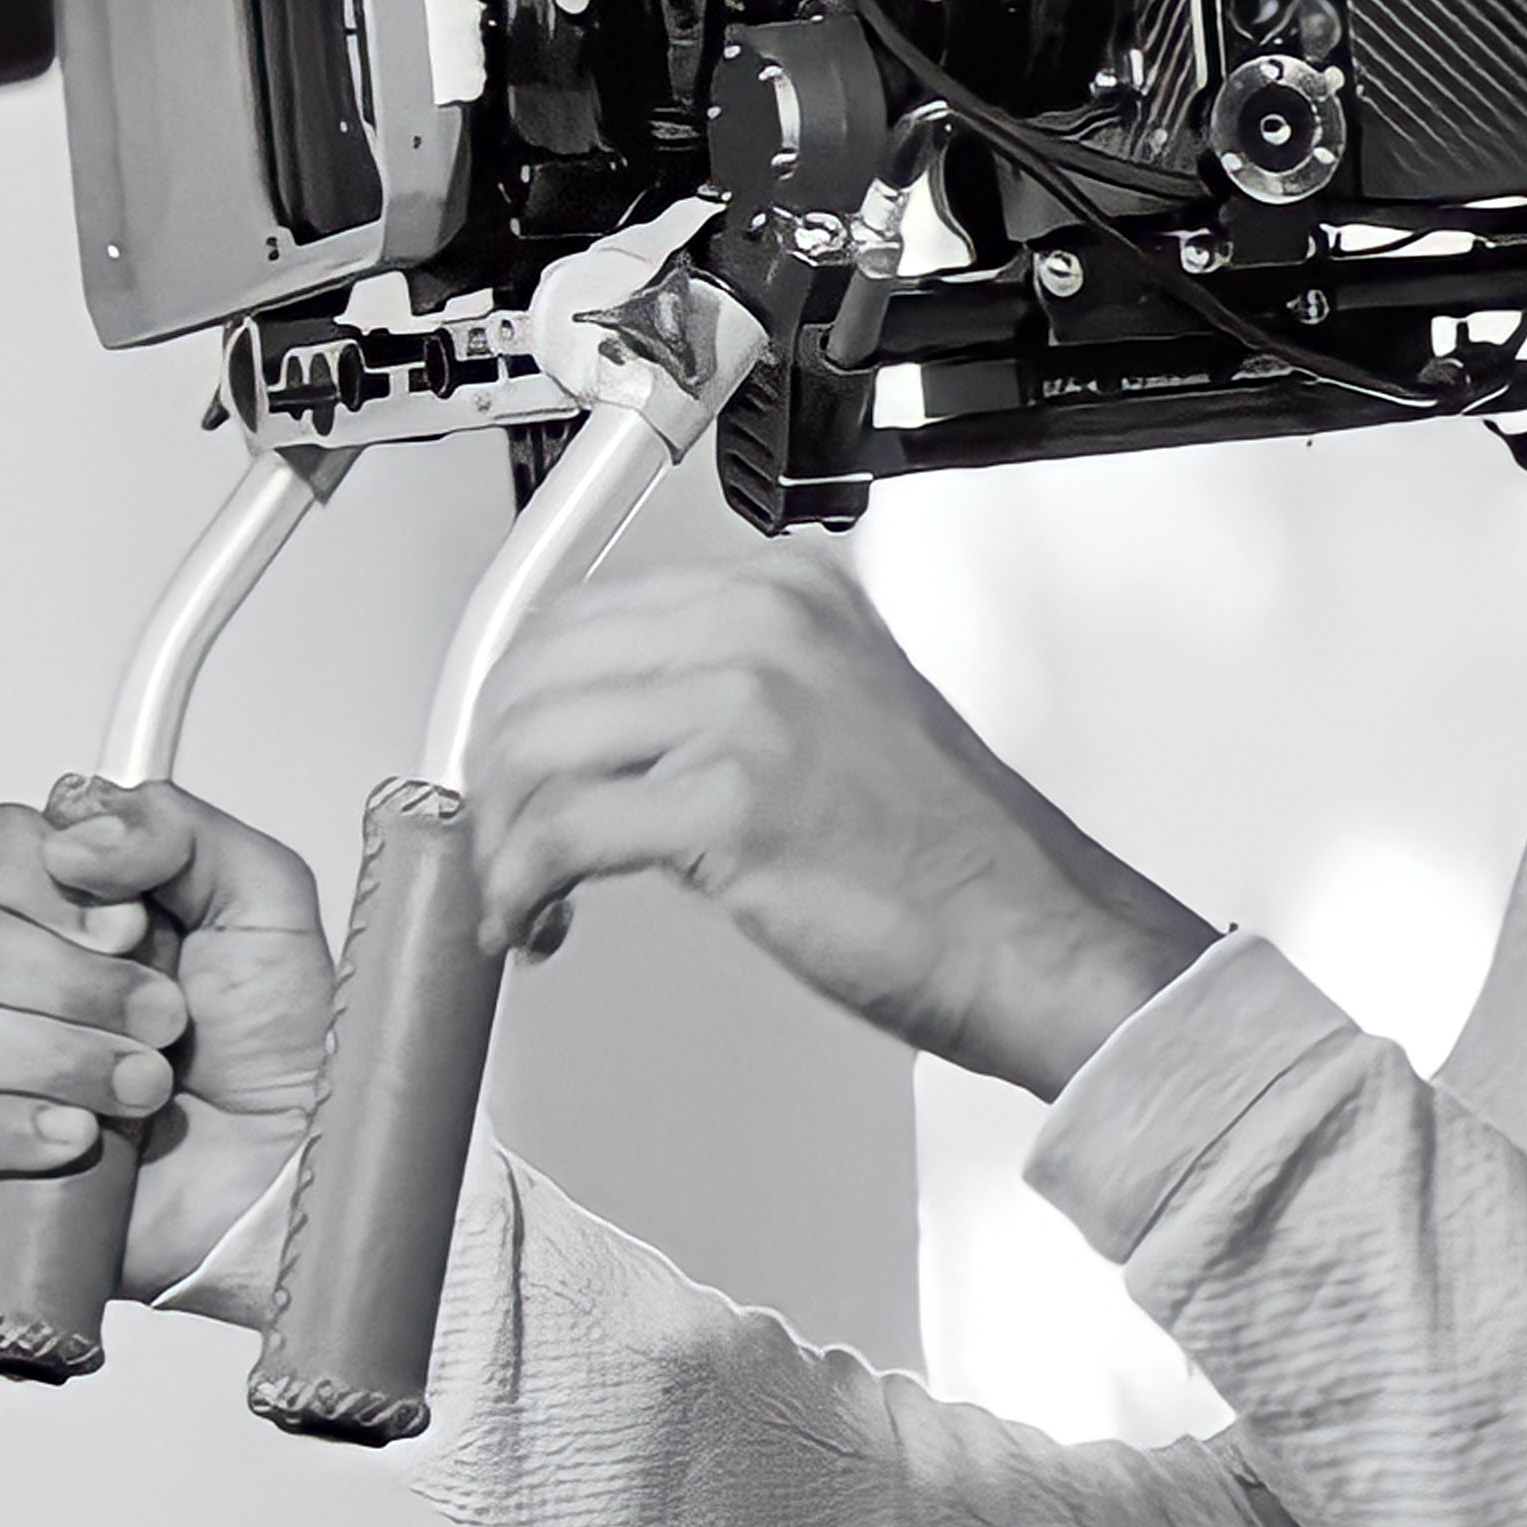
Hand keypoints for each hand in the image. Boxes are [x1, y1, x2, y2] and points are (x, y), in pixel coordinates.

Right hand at [0, 785, 333, 1300]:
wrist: (291, 1168)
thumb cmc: (287, 1045)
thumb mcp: (266, 902)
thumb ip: (179, 828)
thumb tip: (72, 832)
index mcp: (82, 907)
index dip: (42, 877)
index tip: (128, 919)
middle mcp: (33, 982)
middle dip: (81, 983)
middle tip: (167, 1015)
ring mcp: (4, 1072)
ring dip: (76, 1060)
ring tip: (153, 1085)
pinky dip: (25, 1127)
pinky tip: (85, 1135)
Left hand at [470, 548, 1212, 1097]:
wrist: (1033, 934)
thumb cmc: (946, 854)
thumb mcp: (837, 712)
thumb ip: (727, 692)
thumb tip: (598, 734)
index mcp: (787, 593)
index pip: (586, 611)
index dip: (518, 697)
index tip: (504, 760)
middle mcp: (764, 628)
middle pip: (540, 668)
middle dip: (493, 766)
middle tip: (499, 833)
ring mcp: (748, 706)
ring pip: (533, 746)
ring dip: (500, 836)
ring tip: (522, 890)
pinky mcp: (730, 802)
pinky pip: (557, 833)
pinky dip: (519, 887)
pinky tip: (537, 922)